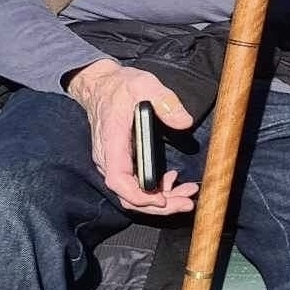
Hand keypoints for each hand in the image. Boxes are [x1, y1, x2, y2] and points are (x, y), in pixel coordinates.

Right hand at [65, 59, 197, 214]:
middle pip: (128, 195)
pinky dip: (155, 189)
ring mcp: (115, 162)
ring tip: (187, 194)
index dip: (138, 195)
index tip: (161, 200)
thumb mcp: (144, 84)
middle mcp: (110, 158)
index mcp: (112, 142)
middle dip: (159, 205)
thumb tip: (184, 123)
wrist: (102, 85)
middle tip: (187, 203)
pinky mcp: (122, 162)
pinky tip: (173, 180)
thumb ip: (165, 101)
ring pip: (133, 193)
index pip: (118, 179)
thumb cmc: (121, 86)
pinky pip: (135, 184)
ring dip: (161, 199)